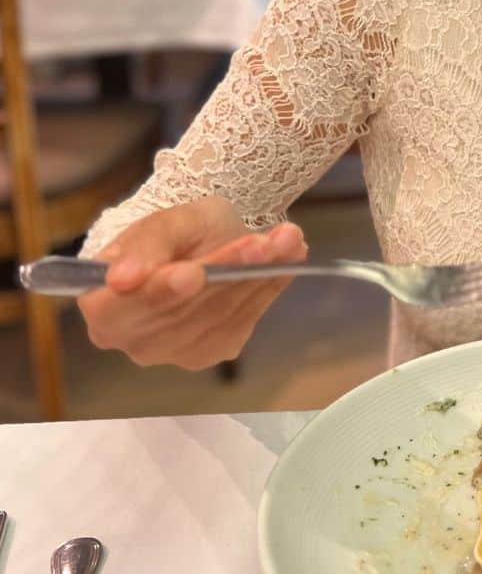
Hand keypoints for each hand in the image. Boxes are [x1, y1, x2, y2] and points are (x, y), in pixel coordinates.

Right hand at [78, 195, 307, 370]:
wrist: (203, 244)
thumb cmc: (173, 234)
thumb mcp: (164, 221)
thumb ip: (146, 244)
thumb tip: (120, 279)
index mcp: (103, 307)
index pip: (124, 307)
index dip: (160, 291)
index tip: (194, 273)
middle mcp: (134, 340)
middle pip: (183, 311)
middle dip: (229, 271)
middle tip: (265, 242)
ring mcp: (175, 351)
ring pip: (220, 315)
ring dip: (259, 276)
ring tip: (287, 241)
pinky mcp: (214, 350)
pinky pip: (244, 320)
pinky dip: (269, 287)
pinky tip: (287, 260)